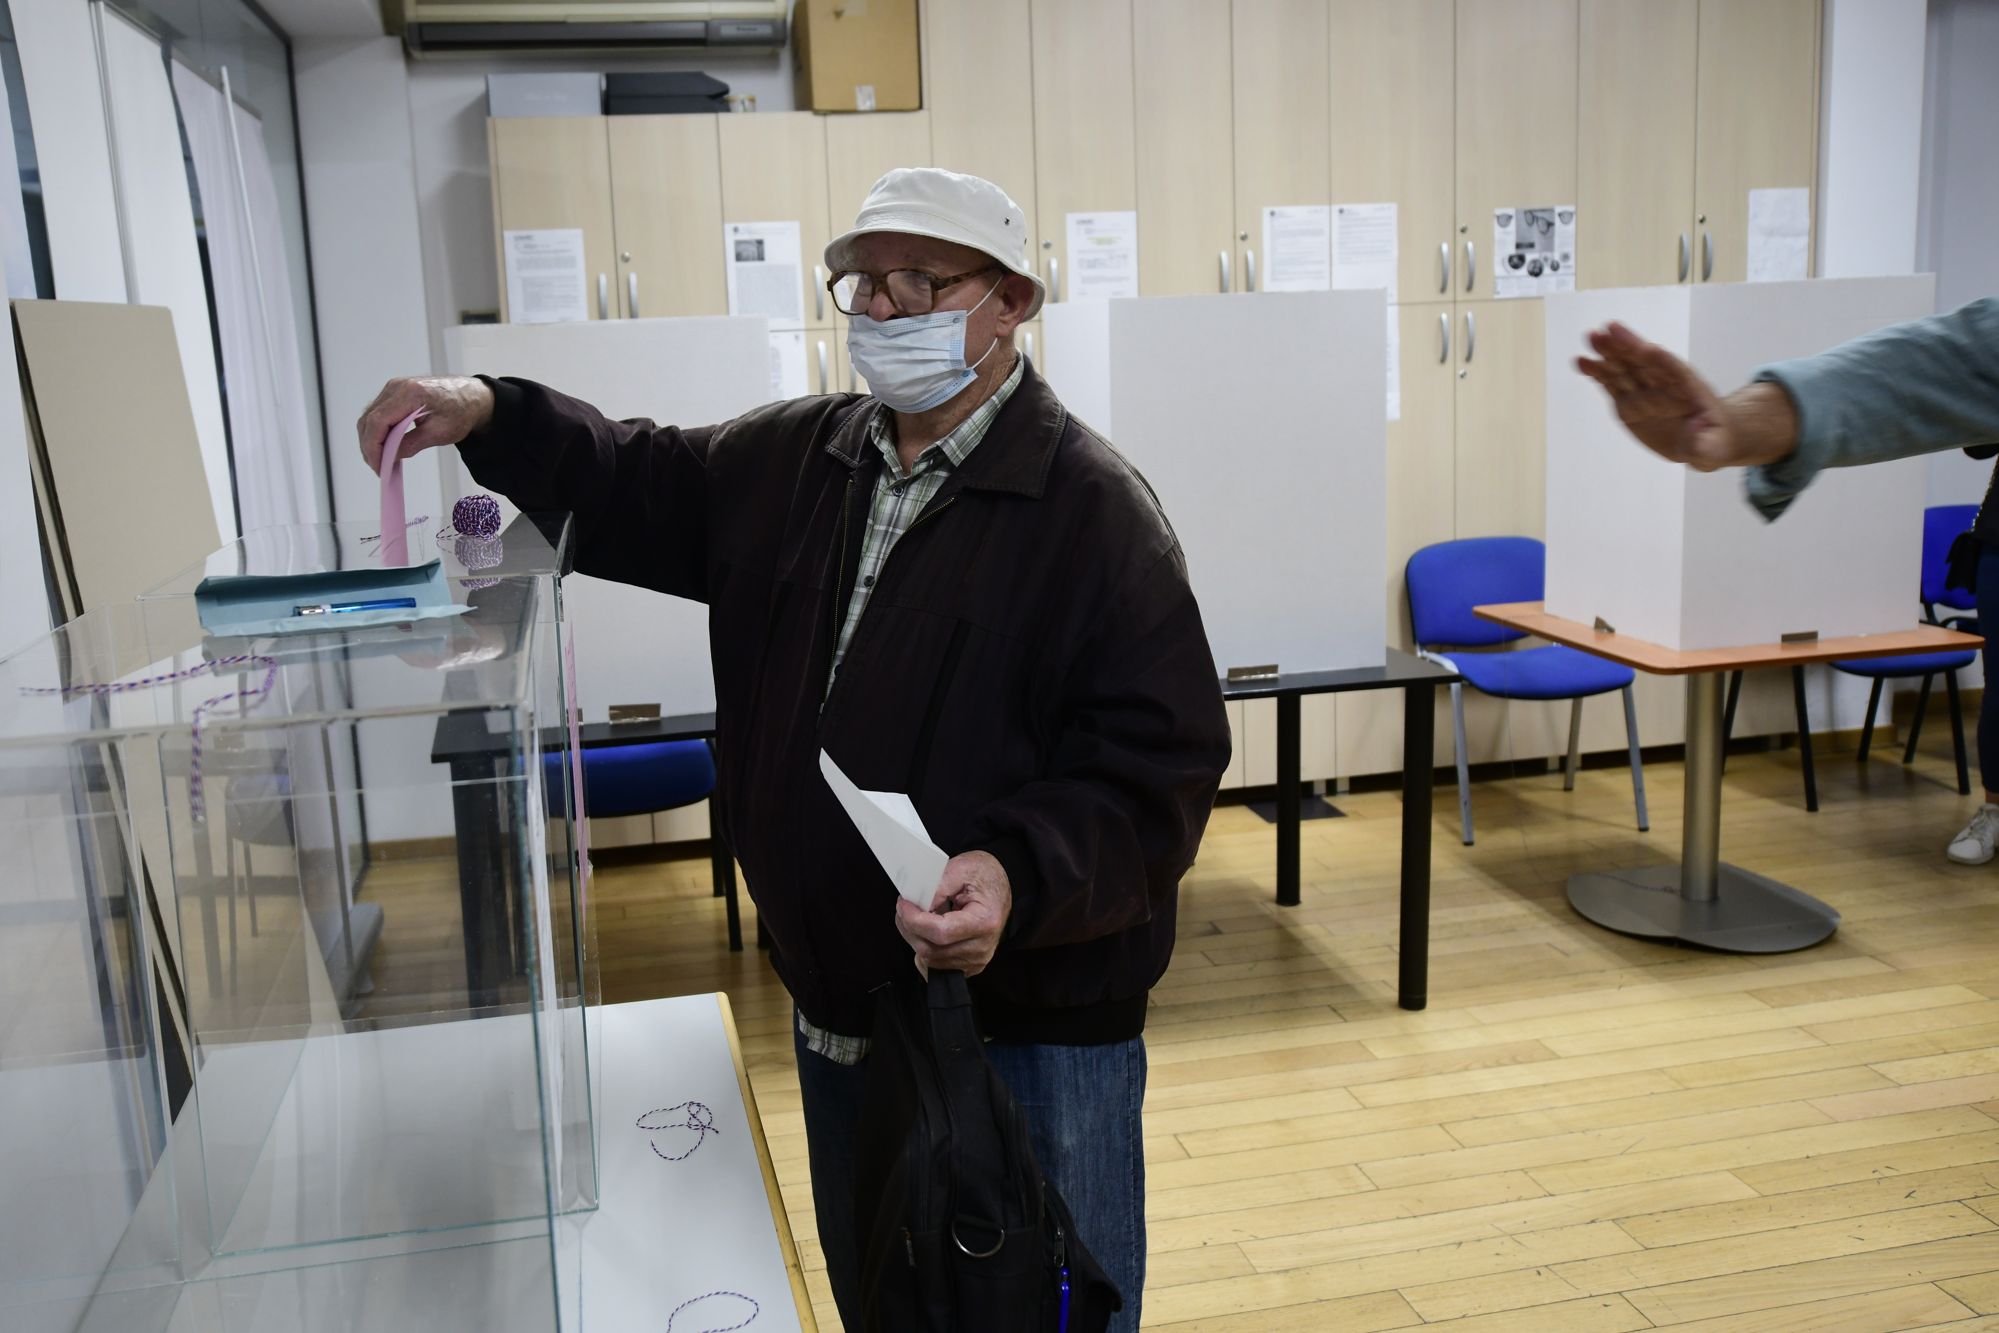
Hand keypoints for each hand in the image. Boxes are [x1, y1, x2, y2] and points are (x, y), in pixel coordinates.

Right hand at [356, 376, 495, 474]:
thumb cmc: (461, 411)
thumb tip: (389, 457)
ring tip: (381, 460)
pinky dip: (377, 431)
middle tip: (379, 468)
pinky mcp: (394, 393)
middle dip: (369, 446)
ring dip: (371, 440)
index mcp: (410, 393)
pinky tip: (385, 447)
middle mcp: (396, 386)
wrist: (471, 397)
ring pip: (370, 417)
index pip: (378, 421)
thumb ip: (411, 445)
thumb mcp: (439, 433)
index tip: (378, 466)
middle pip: (369, 419)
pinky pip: (378, 413)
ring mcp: (393, 388)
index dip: (373, 447)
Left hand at [894, 851, 1011, 976]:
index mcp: (984, 921)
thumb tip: (917, 903)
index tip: (903, 904)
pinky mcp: (969, 967)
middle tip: (904, 907)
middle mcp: (982, 947)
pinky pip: (936, 966)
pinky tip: (925, 933)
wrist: (1000, 890)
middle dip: (909, 928)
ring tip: (915, 917)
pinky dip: (924, 949)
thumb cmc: (984, 877)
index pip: (940, 932)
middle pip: (931, 950)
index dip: (914, 920)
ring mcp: (976, 960)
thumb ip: (938, 885)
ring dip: (914, 938)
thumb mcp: (962, 868)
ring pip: (929, 960)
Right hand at [1574, 321, 1748, 469]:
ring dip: (1607, 353)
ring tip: (1591, 337)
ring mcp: (1642, 391)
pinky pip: (1610, 384)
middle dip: (1626, 347)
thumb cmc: (1711, 441)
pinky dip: (1596, 373)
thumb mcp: (1712, 449)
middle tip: (1606, 331)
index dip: (1660, 360)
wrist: (1701, 439)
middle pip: (1643, 362)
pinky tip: (1581, 362)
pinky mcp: (1626, 401)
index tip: (1645, 347)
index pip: (1673, 370)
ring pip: (1624, 369)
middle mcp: (1662, 384)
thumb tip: (1695, 430)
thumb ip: (1703, 443)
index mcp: (1687, 389)